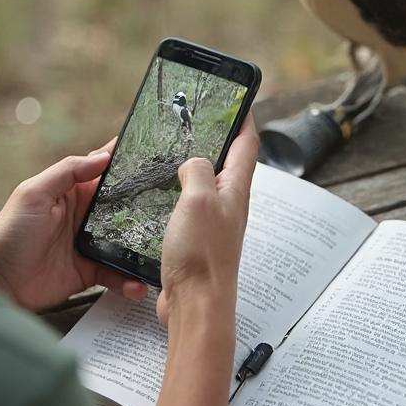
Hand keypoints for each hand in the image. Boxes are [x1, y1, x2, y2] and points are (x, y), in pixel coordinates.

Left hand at [0, 139, 148, 310]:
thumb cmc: (10, 232)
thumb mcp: (34, 193)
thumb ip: (67, 172)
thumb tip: (103, 157)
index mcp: (72, 191)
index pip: (104, 170)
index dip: (127, 161)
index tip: (157, 153)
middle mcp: (85, 215)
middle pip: (124, 206)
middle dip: (147, 204)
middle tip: (175, 205)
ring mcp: (89, 244)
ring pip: (126, 241)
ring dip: (143, 246)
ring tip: (162, 250)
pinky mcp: (89, 272)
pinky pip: (116, 273)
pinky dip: (128, 280)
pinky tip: (137, 285)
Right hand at [156, 114, 258, 325]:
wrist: (196, 307)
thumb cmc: (202, 256)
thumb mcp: (197, 199)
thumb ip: (196, 170)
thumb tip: (192, 162)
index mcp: (234, 190)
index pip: (246, 144)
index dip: (244, 117)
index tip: (240, 98)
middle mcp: (227, 205)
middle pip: (226, 163)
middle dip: (215, 139)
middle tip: (198, 120)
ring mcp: (212, 224)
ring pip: (204, 186)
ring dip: (192, 167)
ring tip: (173, 153)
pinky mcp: (195, 241)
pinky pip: (187, 208)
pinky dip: (176, 195)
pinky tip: (159, 195)